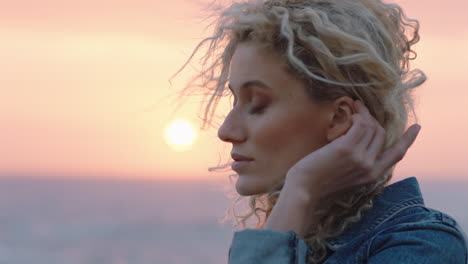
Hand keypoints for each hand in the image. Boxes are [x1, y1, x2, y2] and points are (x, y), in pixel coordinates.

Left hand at [285, 100, 420, 200]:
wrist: (304, 189)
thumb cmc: (319, 182)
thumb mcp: (346, 176)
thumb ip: (358, 164)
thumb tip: (361, 143)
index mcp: (373, 176)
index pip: (397, 155)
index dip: (408, 139)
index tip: (416, 127)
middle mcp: (370, 167)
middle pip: (382, 134)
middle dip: (373, 119)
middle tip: (360, 109)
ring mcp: (361, 158)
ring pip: (372, 126)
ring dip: (363, 112)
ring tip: (354, 106)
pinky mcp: (348, 149)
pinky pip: (360, 124)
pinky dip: (357, 114)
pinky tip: (349, 112)